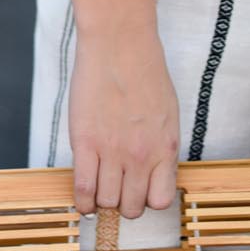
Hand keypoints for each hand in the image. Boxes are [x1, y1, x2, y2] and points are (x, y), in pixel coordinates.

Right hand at [68, 22, 180, 219]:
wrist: (119, 44)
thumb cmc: (145, 72)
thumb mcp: (167, 113)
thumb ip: (162, 146)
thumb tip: (154, 172)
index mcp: (165, 148)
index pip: (160, 201)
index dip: (148, 201)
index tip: (140, 193)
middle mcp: (141, 155)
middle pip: (131, 207)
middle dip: (124, 204)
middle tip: (117, 192)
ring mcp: (112, 151)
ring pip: (106, 202)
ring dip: (102, 201)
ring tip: (99, 189)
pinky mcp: (85, 142)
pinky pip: (83, 188)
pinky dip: (82, 200)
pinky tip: (83, 197)